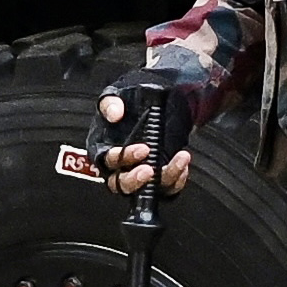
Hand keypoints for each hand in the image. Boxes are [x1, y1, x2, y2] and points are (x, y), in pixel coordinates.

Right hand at [58, 82, 201, 197]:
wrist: (147, 103)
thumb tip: (114, 114)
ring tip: (180, 160)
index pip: (109, 161)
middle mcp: (120, 168)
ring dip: (166, 176)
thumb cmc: (126, 105)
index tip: (142, 149)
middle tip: (149, 170)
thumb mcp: (114, 97)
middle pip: (122, 184)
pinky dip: (177, 179)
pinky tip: (183, 166)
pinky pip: (166, 188)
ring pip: (148, 188)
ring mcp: (139, 175)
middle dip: (135, 180)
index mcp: (104, 150)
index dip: (124, 158)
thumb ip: (110, 103)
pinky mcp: (157, 180)